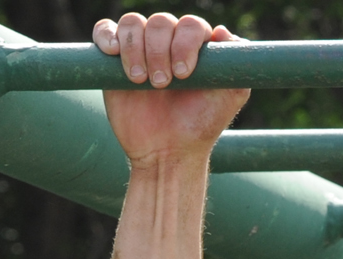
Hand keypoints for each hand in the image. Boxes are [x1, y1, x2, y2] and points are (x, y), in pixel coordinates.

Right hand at [95, 15, 249, 164]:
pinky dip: (107, 35)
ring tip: (139, 81)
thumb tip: (222, 31)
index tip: (184, 74)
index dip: (185, 43)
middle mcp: (169, 42)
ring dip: (135, 49)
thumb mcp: (230, 98)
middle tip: (162, 84)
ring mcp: (141, 48)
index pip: (191, 25)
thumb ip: (236, 65)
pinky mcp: (114, 59)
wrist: (167, 151)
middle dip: (159, 51)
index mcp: (197, 46)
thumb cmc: (200, 125)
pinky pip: (105, 30)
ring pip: (133, 24)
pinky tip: (112, 52)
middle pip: (160, 22)